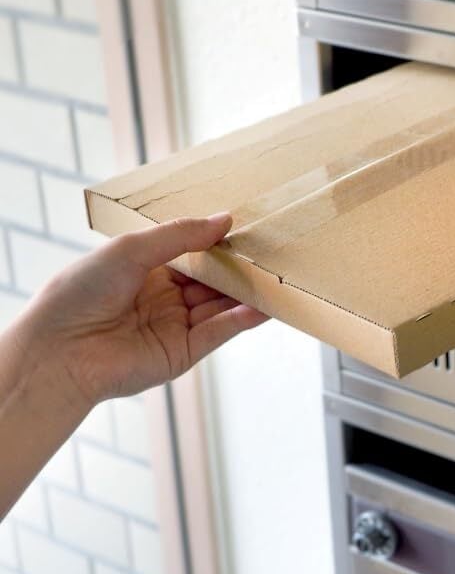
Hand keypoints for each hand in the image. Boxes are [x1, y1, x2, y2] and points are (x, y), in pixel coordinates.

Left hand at [18, 212, 267, 408]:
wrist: (59, 351)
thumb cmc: (80, 293)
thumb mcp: (130, 249)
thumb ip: (180, 235)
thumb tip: (224, 221)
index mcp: (146, 271)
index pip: (192, 255)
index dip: (216, 244)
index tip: (244, 230)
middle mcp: (164, 299)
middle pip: (212, 280)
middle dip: (237, 268)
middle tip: (267, 252)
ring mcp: (176, 326)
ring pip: (220, 305)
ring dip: (246, 293)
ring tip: (275, 277)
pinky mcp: (184, 353)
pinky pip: (219, 332)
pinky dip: (242, 319)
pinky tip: (263, 305)